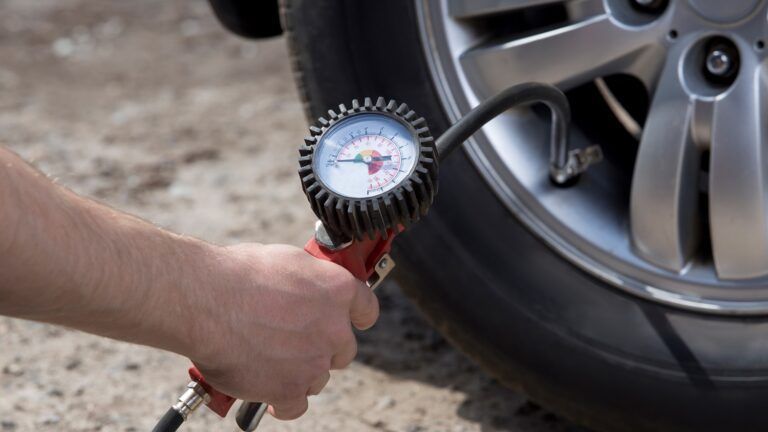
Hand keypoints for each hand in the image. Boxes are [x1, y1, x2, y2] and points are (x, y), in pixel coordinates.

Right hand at [187, 243, 378, 419]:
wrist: (205, 300)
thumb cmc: (237, 274)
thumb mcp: (286, 261)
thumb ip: (308, 281)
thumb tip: (306, 288)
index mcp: (337, 290)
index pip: (367, 309)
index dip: (356, 316)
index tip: (349, 319)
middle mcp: (334, 328)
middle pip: (343, 349)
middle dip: (323, 346)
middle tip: (293, 339)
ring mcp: (314, 362)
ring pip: (318, 377)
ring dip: (300, 371)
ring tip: (269, 358)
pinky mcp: (288, 390)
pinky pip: (296, 406)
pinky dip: (283, 401)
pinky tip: (269, 392)